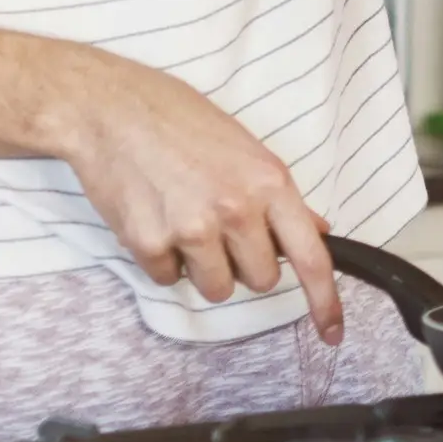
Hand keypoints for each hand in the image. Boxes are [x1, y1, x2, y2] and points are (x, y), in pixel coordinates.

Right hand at [50, 51, 345, 342]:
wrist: (110, 108)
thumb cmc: (177, 119)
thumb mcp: (243, 146)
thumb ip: (277, 194)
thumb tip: (316, 229)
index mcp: (269, 182)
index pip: (311, 256)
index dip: (325, 302)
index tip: (333, 334)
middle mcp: (236, 209)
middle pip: (260, 280)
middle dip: (242, 264)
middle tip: (218, 226)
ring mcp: (192, 228)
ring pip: (216, 288)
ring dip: (201, 267)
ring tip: (182, 219)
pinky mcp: (149, 243)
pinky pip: (168, 279)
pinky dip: (161, 259)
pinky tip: (153, 217)